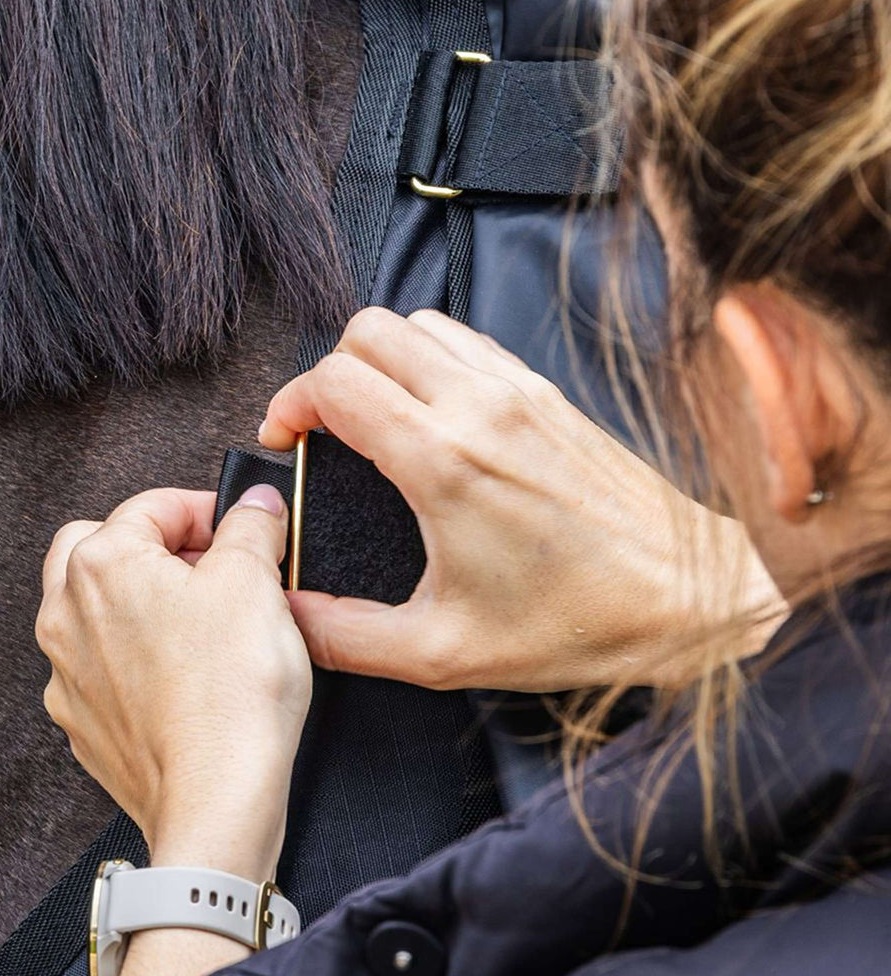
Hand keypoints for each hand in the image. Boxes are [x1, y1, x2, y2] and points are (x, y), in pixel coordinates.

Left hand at [36, 485, 310, 881]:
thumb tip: (254, 507)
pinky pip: (102, 670)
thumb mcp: (255, 581)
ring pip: (95, 612)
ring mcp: (68, 673)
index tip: (241, 529)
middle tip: (211, 568)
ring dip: (141, 603)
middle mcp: (66, 614)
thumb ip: (251, 527)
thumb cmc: (229, 694)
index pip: (152, 506)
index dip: (207, 511)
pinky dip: (136, 660)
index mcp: (100, 563)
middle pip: (101, 549)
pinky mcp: (83, 722)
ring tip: (202, 623)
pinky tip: (185, 676)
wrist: (215, 799)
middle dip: (155, 549)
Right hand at [259, 308, 784, 691]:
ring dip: (379, 358)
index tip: (287, 442)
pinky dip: (430, 358)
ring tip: (372, 416)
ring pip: (418, 323)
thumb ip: (346, 636)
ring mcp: (520, 390)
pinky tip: (431, 412)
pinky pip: (467, 342)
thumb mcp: (442, 652)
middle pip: (368, 331)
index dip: (290, 405)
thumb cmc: (574, 624)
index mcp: (444, 461)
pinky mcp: (547, 393)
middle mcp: (480, 406)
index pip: (335, 381)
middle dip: (327, 373)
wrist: (687, 597)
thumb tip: (288, 615)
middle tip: (323, 429)